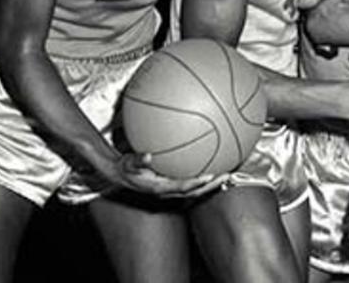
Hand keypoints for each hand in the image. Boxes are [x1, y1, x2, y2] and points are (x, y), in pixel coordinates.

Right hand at [99, 152, 224, 198]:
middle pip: (194, 193)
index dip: (195, 184)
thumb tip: (147, 156)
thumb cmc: (125, 168)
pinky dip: (202, 179)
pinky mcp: (172, 187)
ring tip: (227, 173)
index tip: (209, 177)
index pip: (181, 188)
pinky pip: (190, 184)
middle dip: (211, 186)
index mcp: (159, 189)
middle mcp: (167, 193)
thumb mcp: (128, 163)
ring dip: (211, 184)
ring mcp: (170, 191)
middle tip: (227, 176)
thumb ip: (137, 160)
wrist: (121, 176)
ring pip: (194, 191)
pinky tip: (212, 165)